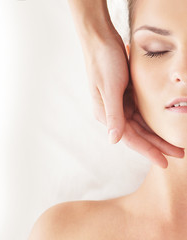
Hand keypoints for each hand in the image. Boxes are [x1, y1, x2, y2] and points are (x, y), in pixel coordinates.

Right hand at [82, 30, 184, 168]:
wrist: (100, 40)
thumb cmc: (104, 62)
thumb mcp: (110, 89)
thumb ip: (113, 116)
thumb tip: (113, 141)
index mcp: (106, 113)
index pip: (129, 138)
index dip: (147, 150)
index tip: (164, 162)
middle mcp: (112, 112)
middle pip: (137, 133)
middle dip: (157, 145)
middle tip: (178, 154)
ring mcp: (118, 103)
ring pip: (140, 124)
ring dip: (156, 133)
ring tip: (174, 142)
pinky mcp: (124, 94)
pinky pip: (140, 111)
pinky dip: (151, 119)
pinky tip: (161, 123)